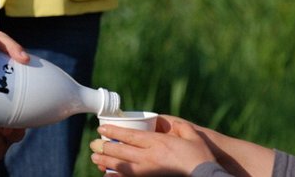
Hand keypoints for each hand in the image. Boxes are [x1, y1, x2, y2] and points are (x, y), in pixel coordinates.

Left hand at [90, 115, 215, 175]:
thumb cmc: (201, 156)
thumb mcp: (192, 135)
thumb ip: (180, 126)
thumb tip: (171, 122)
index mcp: (158, 142)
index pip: (130, 135)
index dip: (113, 131)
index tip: (101, 129)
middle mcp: (150, 157)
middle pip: (121, 151)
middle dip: (104, 147)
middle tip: (93, 144)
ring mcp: (149, 171)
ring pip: (122, 166)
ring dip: (106, 162)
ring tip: (94, 159)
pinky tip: (107, 175)